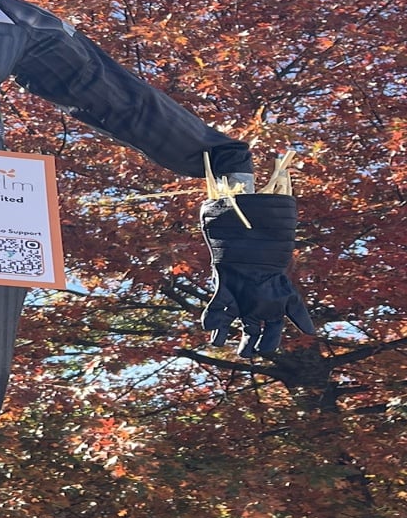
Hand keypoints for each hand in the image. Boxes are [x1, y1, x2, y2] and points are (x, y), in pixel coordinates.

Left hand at [200, 194, 314, 356]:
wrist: (238, 211)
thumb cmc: (258, 213)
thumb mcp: (271, 213)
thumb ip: (276, 201)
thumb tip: (285, 168)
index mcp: (279, 280)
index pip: (295, 305)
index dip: (301, 318)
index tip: (307, 331)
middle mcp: (263, 289)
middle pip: (268, 322)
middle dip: (264, 339)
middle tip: (256, 350)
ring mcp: (243, 288)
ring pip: (244, 321)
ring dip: (237, 336)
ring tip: (230, 348)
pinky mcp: (223, 282)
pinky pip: (220, 304)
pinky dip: (215, 317)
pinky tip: (209, 328)